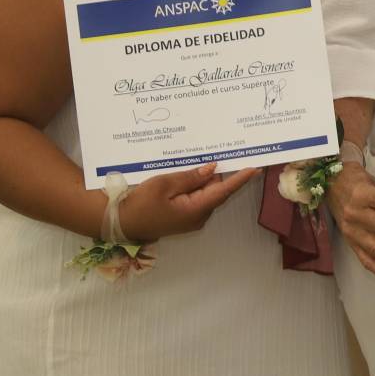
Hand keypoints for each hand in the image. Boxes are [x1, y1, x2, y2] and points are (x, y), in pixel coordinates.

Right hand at [116, 163, 260, 240]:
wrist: (119, 222)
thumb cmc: (140, 203)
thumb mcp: (164, 185)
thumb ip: (190, 177)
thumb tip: (212, 169)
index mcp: (196, 209)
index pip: (224, 190)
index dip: (240, 178)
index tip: (255, 167)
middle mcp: (198, 217)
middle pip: (215, 191)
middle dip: (219, 174)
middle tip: (228, 153)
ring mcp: (190, 219)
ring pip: (204, 194)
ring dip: (204, 179)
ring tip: (206, 159)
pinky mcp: (182, 217)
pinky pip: (194, 198)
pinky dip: (195, 186)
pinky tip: (190, 173)